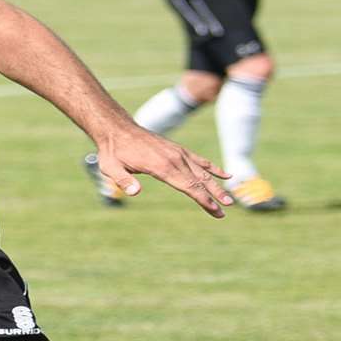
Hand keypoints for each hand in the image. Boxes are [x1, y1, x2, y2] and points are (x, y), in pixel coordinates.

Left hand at [93, 128, 233, 217]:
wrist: (117, 129)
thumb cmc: (113, 151)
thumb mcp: (110, 168)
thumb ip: (123, 180)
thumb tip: (134, 192)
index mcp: (161, 166)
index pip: (187, 186)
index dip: (202, 199)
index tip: (214, 209)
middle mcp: (174, 159)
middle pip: (199, 181)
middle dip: (213, 197)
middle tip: (225, 211)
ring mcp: (178, 153)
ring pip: (203, 172)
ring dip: (216, 186)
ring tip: (229, 200)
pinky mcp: (178, 150)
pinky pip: (200, 160)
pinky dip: (213, 168)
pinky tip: (226, 176)